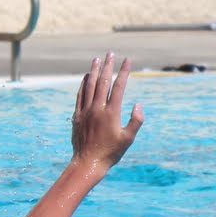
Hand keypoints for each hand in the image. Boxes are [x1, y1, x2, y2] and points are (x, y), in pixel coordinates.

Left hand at [70, 53, 142, 168]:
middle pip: (103, 82)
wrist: (88, 162)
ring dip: (94, 71)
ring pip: (89, 86)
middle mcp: (97, 109)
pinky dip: (83, 84)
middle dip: (108, 66)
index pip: (118, 87)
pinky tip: (86, 77)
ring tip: (97, 59)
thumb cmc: (111, 152)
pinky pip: (80, 95)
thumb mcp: (128, 139)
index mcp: (111, 113)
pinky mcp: (77, 115)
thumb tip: (138, 104)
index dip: (124, 72)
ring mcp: (85, 111)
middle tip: (111, 53)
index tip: (127, 60)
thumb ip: (136, 121)